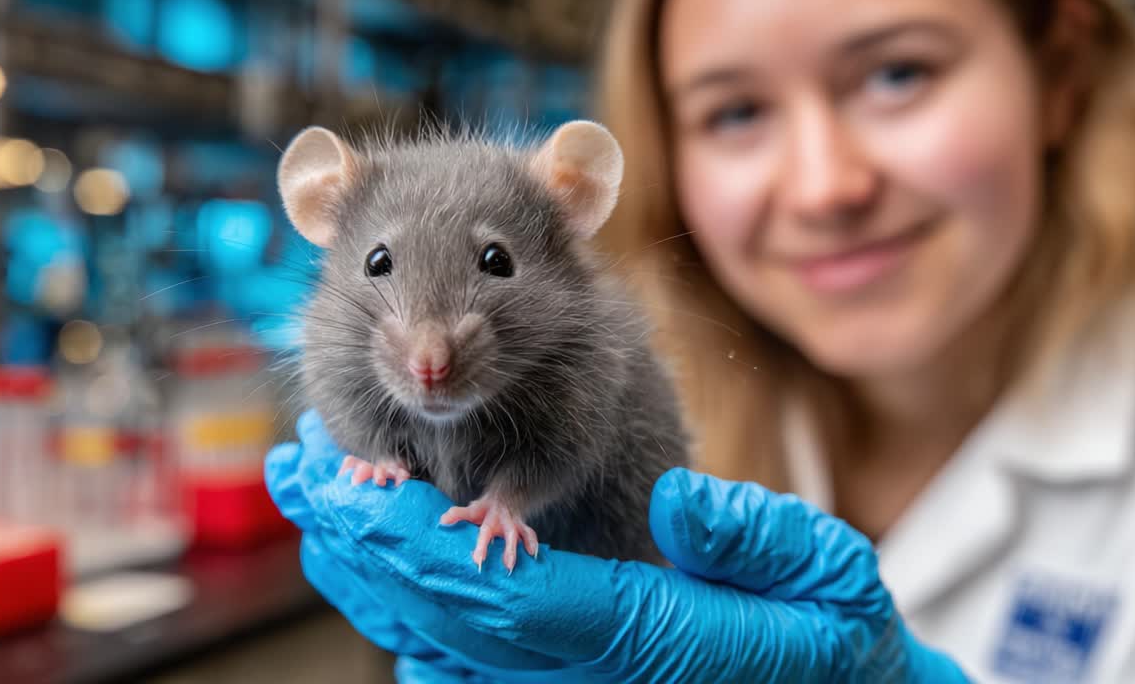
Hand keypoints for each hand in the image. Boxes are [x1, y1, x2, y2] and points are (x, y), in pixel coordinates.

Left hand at [266, 410, 971, 682]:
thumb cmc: (831, 636)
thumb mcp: (830, 580)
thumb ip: (762, 540)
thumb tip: (682, 497)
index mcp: (637, 637)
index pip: (504, 597)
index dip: (422, 546)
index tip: (357, 490)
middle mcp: (579, 668)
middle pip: (444, 615)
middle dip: (366, 543)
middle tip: (302, 471)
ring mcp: (562, 678)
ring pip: (437, 634)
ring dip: (366, 564)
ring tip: (314, 492)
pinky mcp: (557, 672)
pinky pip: (458, 650)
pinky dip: (400, 598)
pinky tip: (365, 551)